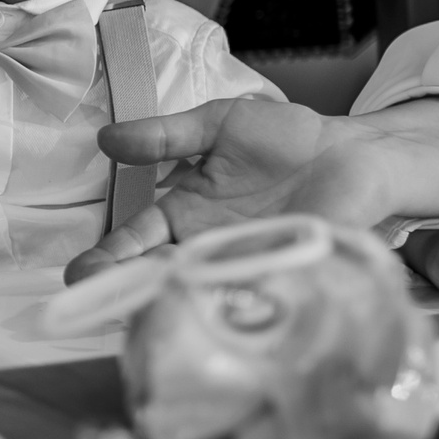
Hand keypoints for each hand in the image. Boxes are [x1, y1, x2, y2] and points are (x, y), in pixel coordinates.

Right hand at [64, 98, 406, 281]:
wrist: (358, 153)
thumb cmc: (289, 139)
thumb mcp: (218, 126)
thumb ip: (165, 135)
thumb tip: (106, 138)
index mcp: (186, 215)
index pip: (135, 242)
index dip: (108, 259)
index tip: (80, 275)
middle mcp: (210, 248)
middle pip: (157, 277)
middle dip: (127, 292)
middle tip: (101, 304)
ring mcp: (246, 266)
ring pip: (197, 291)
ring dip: (171, 302)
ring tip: (141, 312)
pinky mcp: (284, 275)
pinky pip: (251, 293)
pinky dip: (229, 301)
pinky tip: (206, 309)